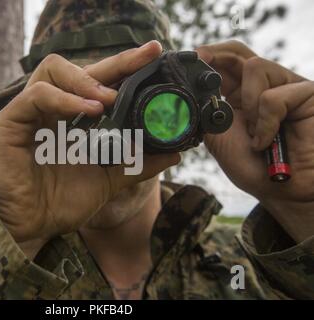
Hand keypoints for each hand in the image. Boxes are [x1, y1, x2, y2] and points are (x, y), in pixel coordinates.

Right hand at [0, 41, 179, 257]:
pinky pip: (36, 96)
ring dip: (87, 80)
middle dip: (117, 61)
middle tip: (146, 56)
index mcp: (73, 118)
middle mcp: (52, 109)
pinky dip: (64, 98)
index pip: (99, 82)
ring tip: (112, 98)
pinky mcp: (10, 121)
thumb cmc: (61, 202)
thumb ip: (137, 164)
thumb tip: (174, 153)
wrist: (30, 227)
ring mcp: (30, 112)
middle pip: (82, 68)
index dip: (125, 68)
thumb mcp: (107, 179)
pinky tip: (90, 110)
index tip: (155, 58)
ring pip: (53, 70)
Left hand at [197, 41, 313, 242]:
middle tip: (202, 59)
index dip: (206, 57)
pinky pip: (273, 95)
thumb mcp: (217, 137)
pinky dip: (265, 122)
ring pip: (255, 67)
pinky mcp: (306, 93)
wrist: (282, 190)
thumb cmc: (253, 166)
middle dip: (217, 53)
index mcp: (238, 95)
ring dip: (247, 103)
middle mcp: (261, 86)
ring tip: (253, 133)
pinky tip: (267, 139)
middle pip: (239, 51)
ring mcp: (284, 86)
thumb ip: (205, 111)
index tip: (190, 58)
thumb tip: (189, 92)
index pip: (222, 64)